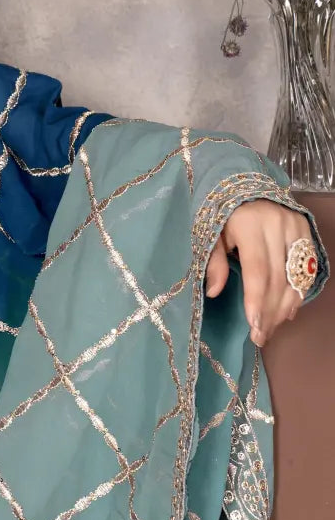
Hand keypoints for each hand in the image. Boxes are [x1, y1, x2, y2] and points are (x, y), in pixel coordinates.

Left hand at [204, 198, 313, 346]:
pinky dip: (298, 293)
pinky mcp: (307, 231)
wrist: (248, 183)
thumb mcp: (211, 233)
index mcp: (250, 225)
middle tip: (260, 336)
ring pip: (295, 276)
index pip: (258, 270)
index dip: (256, 299)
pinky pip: (306, 269)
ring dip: (284, 307)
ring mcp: (296, 228)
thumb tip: (214, 292)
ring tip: (271, 328)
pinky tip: (288, 311)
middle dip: (269, 311)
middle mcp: (278, 226)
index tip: (253, 325)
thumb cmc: (224, 213)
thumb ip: (213, 262)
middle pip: (278, 278)